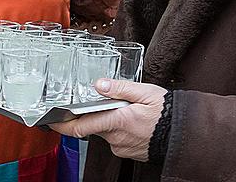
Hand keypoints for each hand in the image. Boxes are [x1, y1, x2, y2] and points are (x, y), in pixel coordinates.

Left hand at [49, 79, 165, 161]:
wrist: (184, 134)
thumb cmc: (168, 113)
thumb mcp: (145, 92)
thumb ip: (120, 88)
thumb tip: (99, 84)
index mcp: (117, 121)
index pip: (80, 127)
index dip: (62, 125)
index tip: (51, 121)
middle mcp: (116, 137)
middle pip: (94, 125)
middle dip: (97, 113)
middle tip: (111, 101)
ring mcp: (122, 147)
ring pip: (106, 131)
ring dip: (111, 120)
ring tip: (130, 110)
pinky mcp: (128, 151)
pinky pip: (116, 138)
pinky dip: (120, 128)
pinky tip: (134, 121)